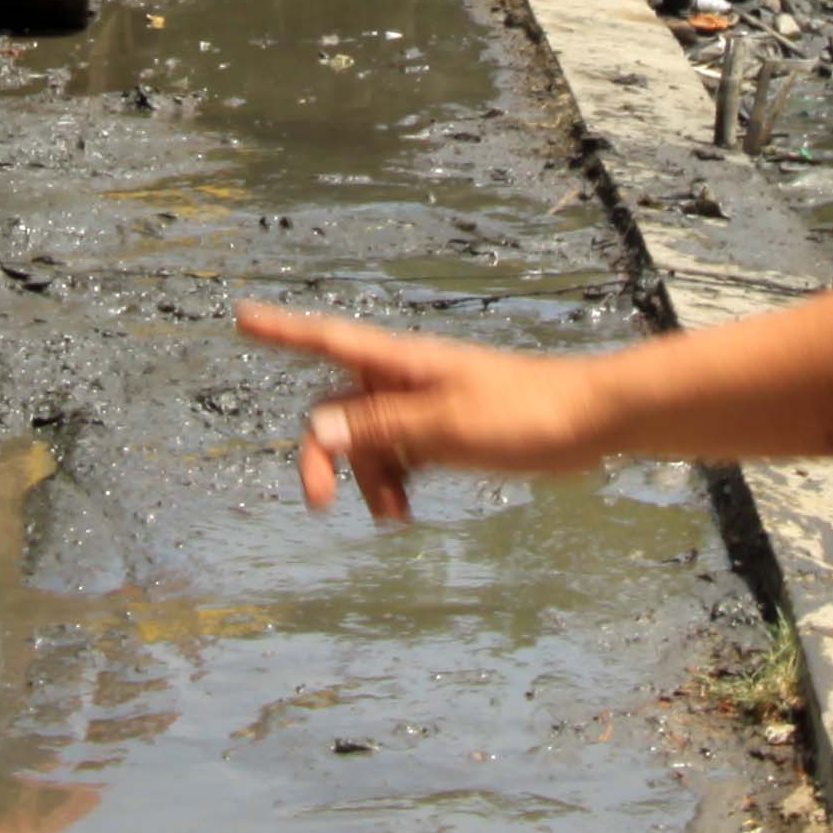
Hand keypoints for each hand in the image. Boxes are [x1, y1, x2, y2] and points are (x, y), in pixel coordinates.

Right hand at [238, 301, 618, 519]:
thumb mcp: (447, 427)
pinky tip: (407, 510)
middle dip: (326, 454)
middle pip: (340, 410)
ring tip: (395, 517)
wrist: (591, 420)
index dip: (281, 330)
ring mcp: (427, 404)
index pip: (327, 340)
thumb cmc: (526, 413)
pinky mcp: (449, 429)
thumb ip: (382, 429)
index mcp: (402, 364)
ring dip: (370, 478)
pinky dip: (396, 480)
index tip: (240, 315)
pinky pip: (402, 453)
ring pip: (371, 439)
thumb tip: (316, 430)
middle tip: (320, 503)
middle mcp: (407, 379)